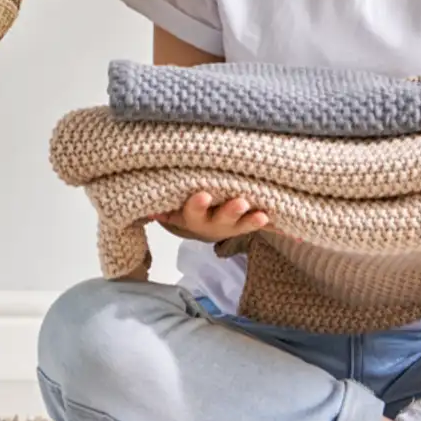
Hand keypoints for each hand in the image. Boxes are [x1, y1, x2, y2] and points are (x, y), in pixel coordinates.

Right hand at [151, 191, 270, 243]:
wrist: (200, 224)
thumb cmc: (184, 206)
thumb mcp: (170, 206)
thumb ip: (161, 204)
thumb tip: (143, 199)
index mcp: (191, 218)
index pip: (192, 212)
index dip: (197, 205)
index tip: (203, 195)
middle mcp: (211, 224)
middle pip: (220, 220)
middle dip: (230, 212)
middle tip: (240, 202)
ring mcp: (230, 225)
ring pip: (241, 225)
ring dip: (250, 220)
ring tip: (261, 215)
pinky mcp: (245, 224)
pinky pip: (256, 225)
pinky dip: (265, 224)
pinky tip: (276, 221)